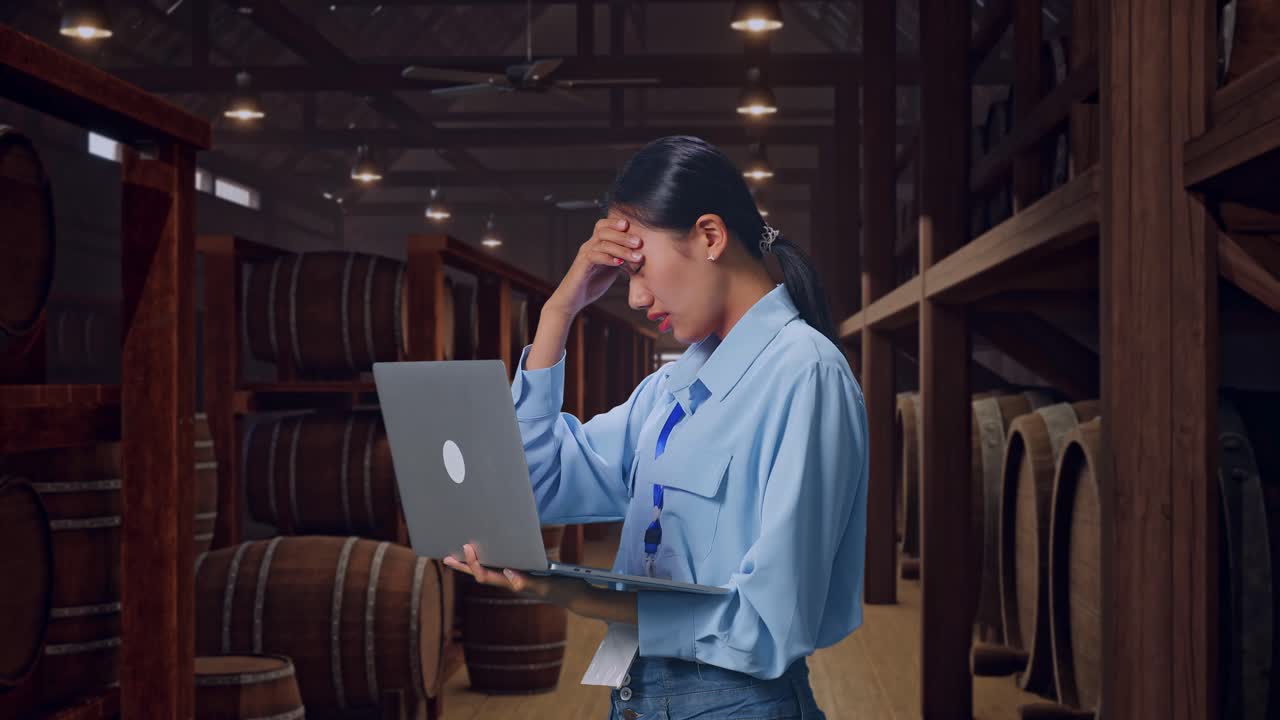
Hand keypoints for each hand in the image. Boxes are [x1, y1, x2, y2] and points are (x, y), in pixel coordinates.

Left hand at [442, 543, 573, 603]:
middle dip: (464, 565)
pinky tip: (491, 552)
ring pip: (490, 570)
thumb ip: (527, 582)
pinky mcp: (525, 573)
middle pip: (481, 574)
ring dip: (473, 563)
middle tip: (447, 556)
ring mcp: (517, 578)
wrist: (578, 596)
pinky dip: (491, 559)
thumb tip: (508, 573)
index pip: (485, 576)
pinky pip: (502, 566)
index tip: (468, 547)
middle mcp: (511, 582)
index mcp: (512, 584)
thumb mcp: (547, 586)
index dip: (473, 563)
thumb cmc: (563, 590)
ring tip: (459, 554)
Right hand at [545, 217, 642, 316]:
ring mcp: (584, 255)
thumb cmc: (591, 285)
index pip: (603, 226)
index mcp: (595, 244)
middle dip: (623, 235)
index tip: (634, 228)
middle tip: (639, 243)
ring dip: (621, 249)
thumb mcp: (611, 269)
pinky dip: (609, 258)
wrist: (572, 300)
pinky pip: (594, 256)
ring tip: (636, 256)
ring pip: (602, 243)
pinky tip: (620, 263)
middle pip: (604, 231)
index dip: (617, 223)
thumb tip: (640, 253)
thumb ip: (621, 258)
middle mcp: (588, 246)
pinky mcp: (581, 266)